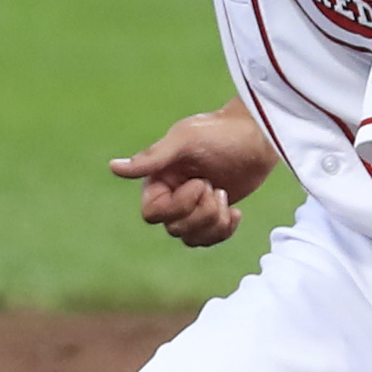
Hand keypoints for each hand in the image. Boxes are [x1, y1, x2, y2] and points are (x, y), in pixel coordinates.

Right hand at [110, 103, 279, 245]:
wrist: (258, 136)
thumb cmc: (220, 132)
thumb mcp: (184, 141)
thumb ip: (151, 158)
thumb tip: (113, 167)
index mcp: (159, 178)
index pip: (152, 214)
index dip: (177, 206)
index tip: (200, 183)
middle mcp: (171, 194)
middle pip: (174, 229)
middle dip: (201, 213)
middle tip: (217, 187)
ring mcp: (193, 207)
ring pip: (191, 238)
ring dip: (214, 223)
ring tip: (225, 196)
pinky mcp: (214, 214)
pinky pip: (210, 240)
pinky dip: (224, 230)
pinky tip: (236, 211)